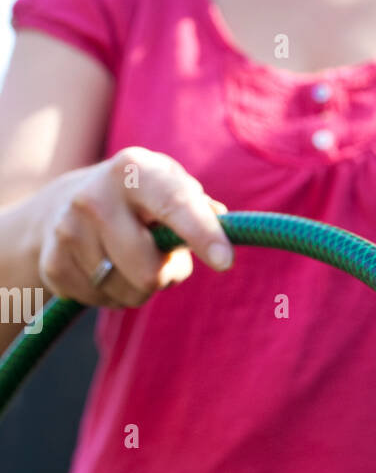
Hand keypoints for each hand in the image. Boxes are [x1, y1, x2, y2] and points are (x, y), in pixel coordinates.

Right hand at [38, 146, 232, 306]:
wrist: (63, 206)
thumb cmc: (139, 200)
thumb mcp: (169, 186)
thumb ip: (198, 205)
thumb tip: (219, 218)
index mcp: (132, 171)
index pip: (174, 204)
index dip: (202, 234)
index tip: (225, 262)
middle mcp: (94, 197)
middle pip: (149, 271)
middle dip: (164, 274)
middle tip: (157, 255)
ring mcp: (68, 232)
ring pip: (128, 292)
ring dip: (139, 285)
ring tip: (127, 257)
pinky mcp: (53, 265)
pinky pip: (103, 301)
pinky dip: (113, 293)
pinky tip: (104, 266)